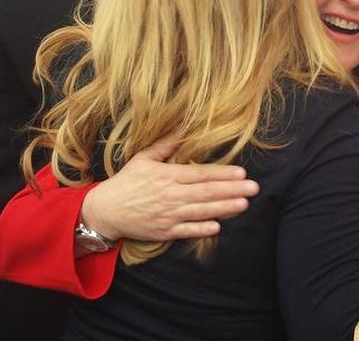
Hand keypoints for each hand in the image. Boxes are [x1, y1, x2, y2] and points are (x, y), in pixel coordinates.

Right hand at [80, 135, 258, 241]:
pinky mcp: (164, 231)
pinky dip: (201, 230)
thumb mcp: (144, 158)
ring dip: (223, 208)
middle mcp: (170, 195)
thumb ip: (166, 144)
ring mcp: (168, 215)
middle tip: (254, 188)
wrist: (105, 211)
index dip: (222, 173)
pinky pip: (186, 231)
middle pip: (206, 192)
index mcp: (167, 175)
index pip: (200, 174)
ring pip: (201, 211)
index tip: (241, 173)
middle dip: (232, 190)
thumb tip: (184, 127)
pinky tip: (218, 227)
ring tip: (243, 205)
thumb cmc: (127, 182)